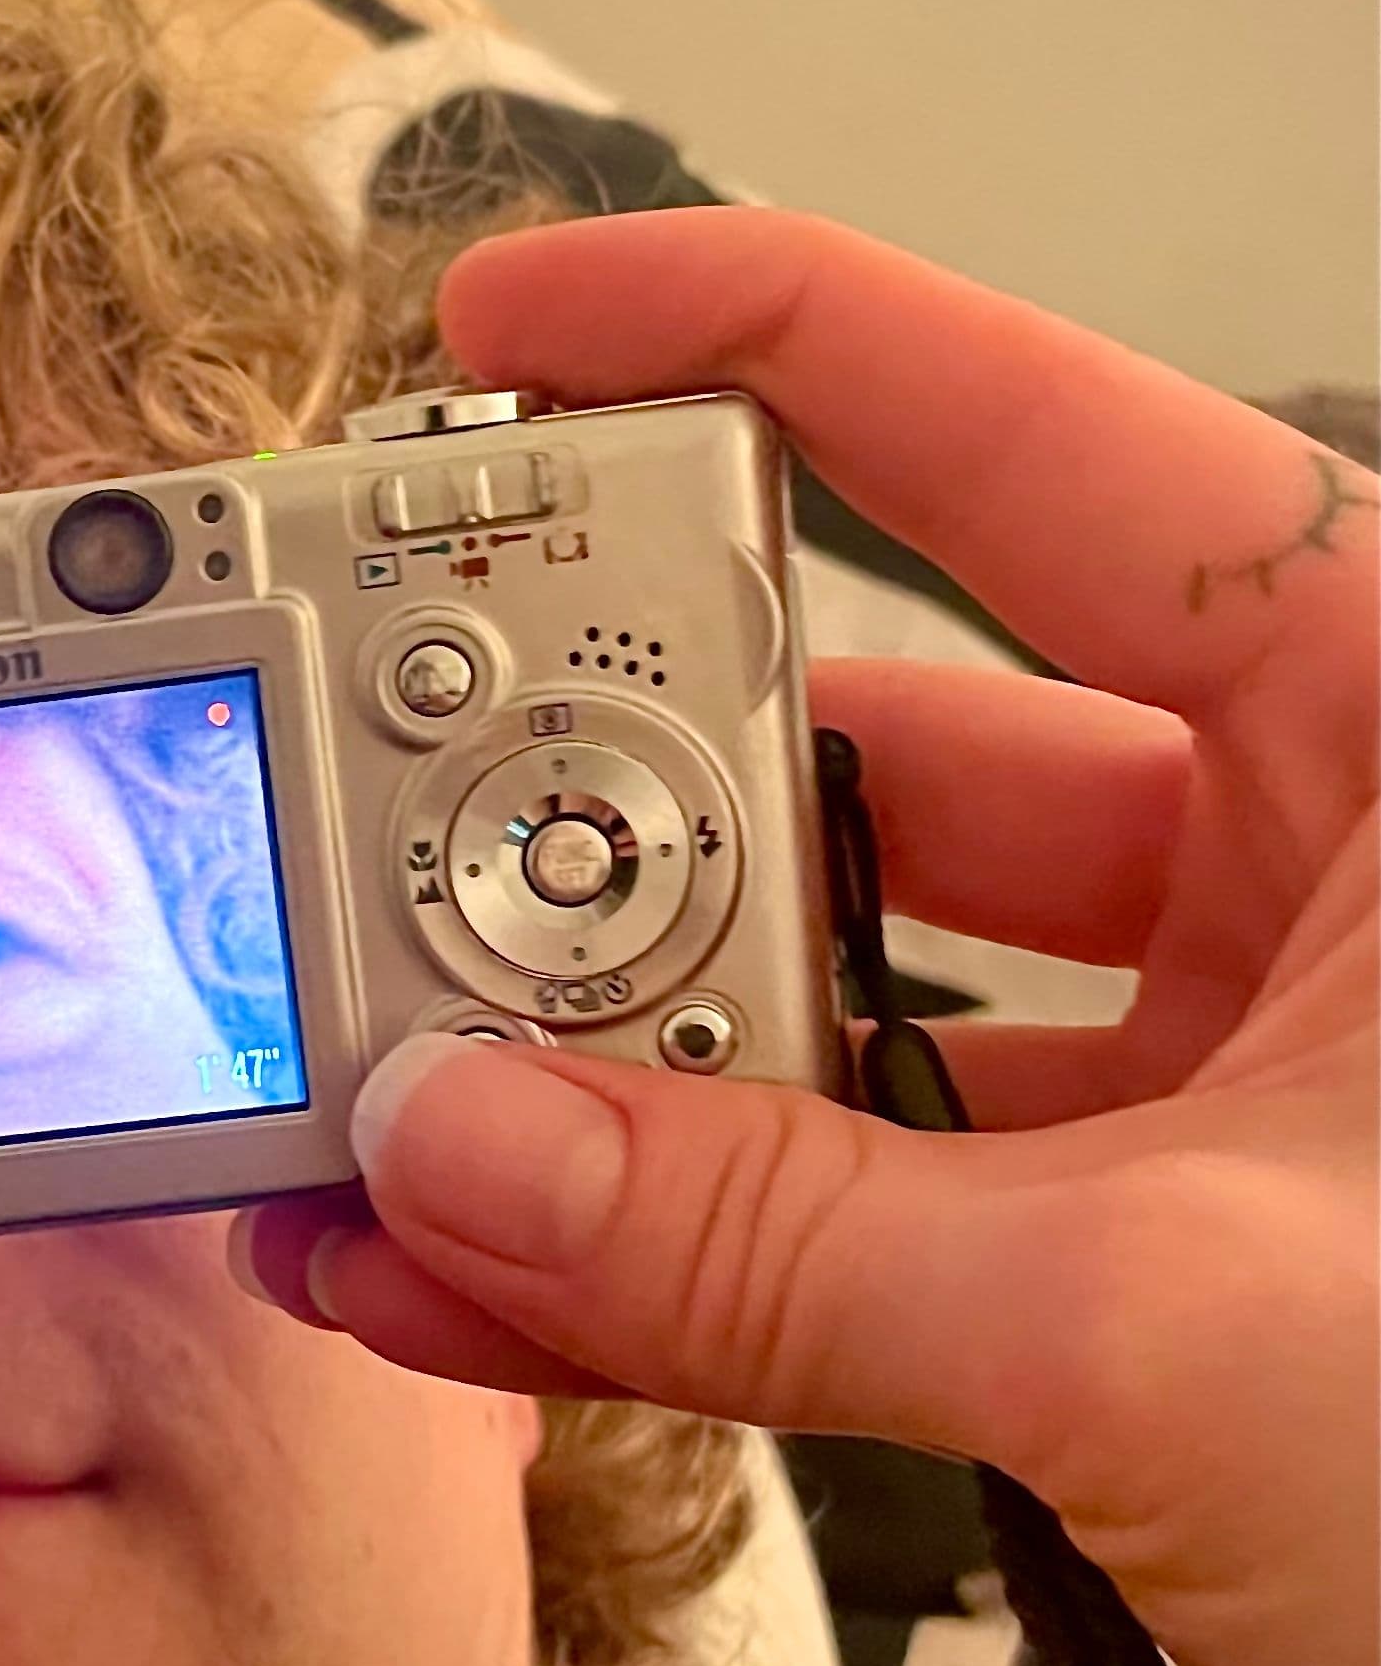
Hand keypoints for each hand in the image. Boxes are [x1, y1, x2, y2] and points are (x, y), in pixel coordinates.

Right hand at [234, 211, 1377, 1665]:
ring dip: (616, 1063)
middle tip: (379, 821)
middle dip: (609, 801)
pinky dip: (697, 1236)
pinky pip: (880, 1192)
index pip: (1028, 434)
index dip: (739, 341)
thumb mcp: (1177, 1328)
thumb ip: (778, 1241)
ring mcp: (1243, 1059)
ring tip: (387, 1097)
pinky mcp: (1170, 1246)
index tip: (487, 337)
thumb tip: (444, 1145)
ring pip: (855, 991)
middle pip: (880, 733)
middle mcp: (1315, 852)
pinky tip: (484, 1270)